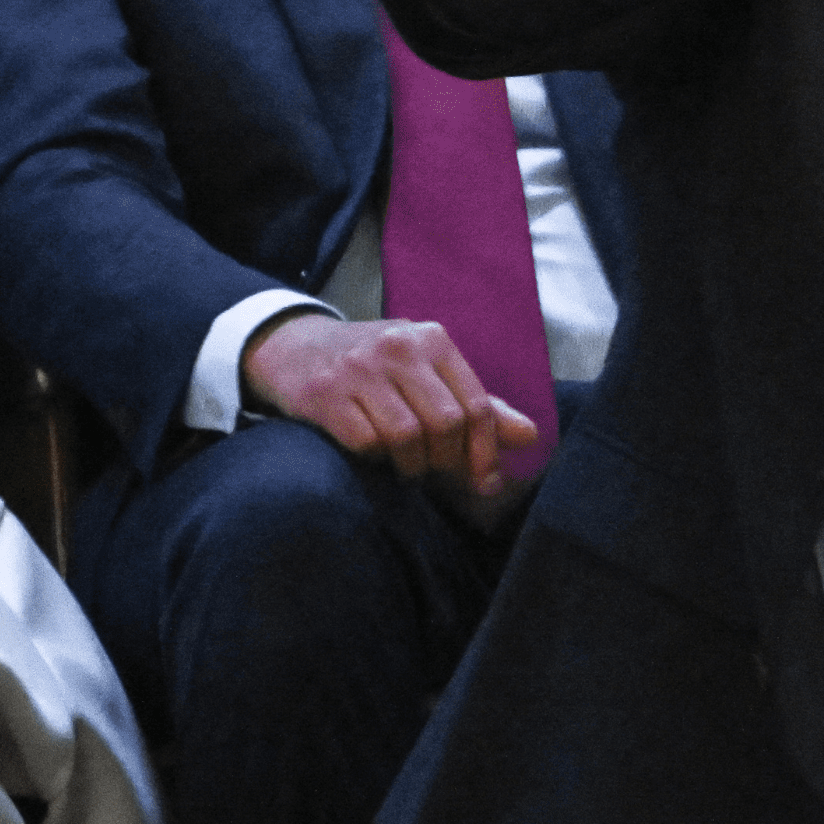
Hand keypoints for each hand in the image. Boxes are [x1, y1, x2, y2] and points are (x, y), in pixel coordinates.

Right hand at [238, 312, 537, 496]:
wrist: (294, 346)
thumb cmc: (374, 367)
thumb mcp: (428, 372)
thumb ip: (476, 405)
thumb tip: (529, 436)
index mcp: (432, 340)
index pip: (475, 405)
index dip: (485, 452)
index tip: (484, 483)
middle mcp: (398, 347)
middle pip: (445, 423)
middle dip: (447, 460)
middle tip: (437, 472)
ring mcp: (358, 368)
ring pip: (405, 437)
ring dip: (410, 465)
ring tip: (405, 464)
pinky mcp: (324, 392)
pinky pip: (364, 443)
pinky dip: (374, 459)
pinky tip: (372, 454)